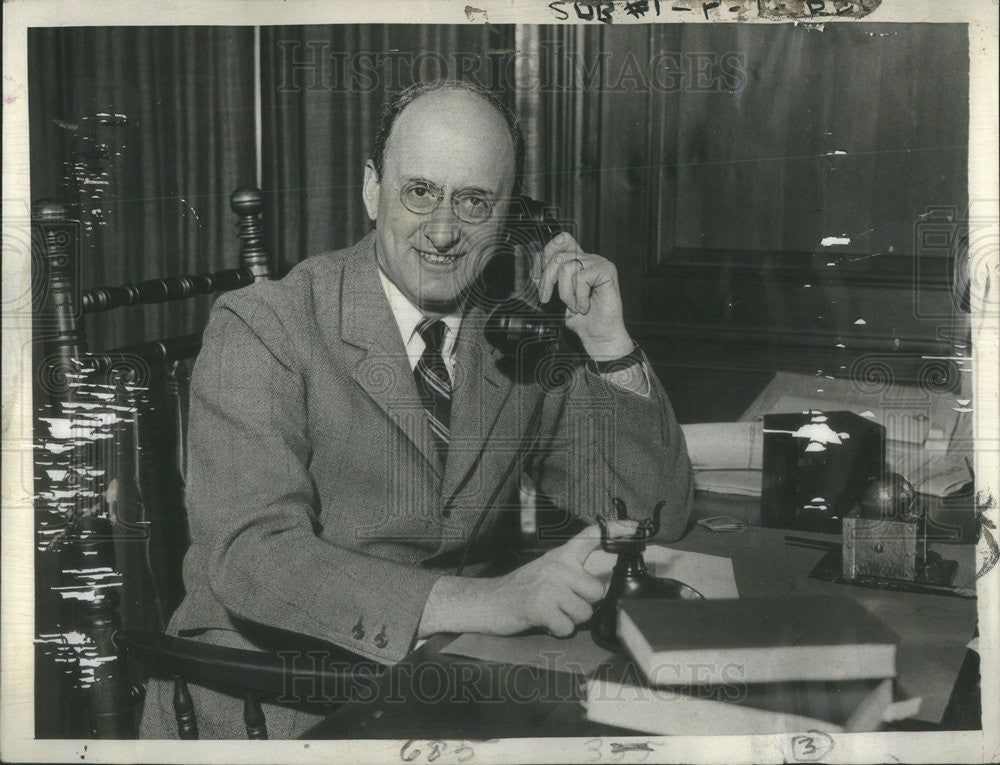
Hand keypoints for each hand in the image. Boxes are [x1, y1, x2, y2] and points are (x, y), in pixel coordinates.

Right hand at [480, 524, 605, 635]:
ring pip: (585, 612)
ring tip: (552, 611)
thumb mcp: (548, 570)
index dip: (616, 530)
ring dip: (570, 619)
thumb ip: (573, 572)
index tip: (636, 528)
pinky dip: (557, 630)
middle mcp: (557, 566)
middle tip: (562, 602)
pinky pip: (568, 627)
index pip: (591, 536)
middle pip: (597, 591)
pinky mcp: (541, 606)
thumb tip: (601, 586)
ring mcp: (549, 585)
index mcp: (560, 555)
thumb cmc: (521, 589)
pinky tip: (544, 620)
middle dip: (584, 604)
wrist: (488, 601)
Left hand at [534, 233, 633, 359]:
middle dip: (547, 281)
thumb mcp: (553, 297)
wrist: (597, 335)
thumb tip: (536, 258)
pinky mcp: (607, 271)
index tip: (542, 276)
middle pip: (558, 256)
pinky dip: (579, 297)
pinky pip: (582, 277)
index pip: (562, 240)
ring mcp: (598, 263)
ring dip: (565, 294)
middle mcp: (588, 258)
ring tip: (574, 307)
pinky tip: (584, 307)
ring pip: (567, 268)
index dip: (549, 250)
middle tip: (548, 300)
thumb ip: (544, 278)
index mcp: (577, 261)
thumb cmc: (578, 319)